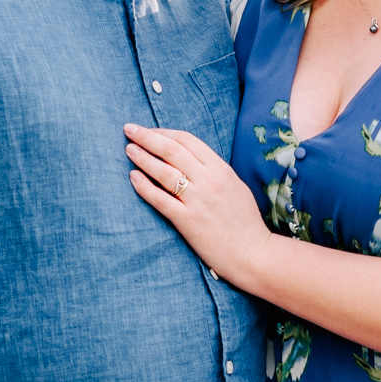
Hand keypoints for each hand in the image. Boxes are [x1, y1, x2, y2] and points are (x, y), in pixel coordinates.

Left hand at [124, 123, 273, 282]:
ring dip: (142, 157)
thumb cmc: (244, 220)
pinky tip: (133, 177)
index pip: (187, 140)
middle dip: (147, 137)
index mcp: (220, 168)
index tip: (149, 130)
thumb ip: (213, 170)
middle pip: (171, 150)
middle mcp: (208, 180)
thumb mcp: (234, 184)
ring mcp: (197, 200)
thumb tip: (189, 158)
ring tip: (129, 150)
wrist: (252, 251)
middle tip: (129, 130)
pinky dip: (144, 186)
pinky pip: (160, 199)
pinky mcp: (187, 220)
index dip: (164, 132)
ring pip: (163, 171)